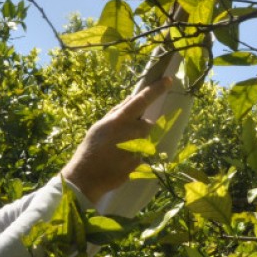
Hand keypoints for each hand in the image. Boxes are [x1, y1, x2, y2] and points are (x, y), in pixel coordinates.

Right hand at [60, 77, 171, 204]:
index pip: (143, 99)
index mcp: (121, 119)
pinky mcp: (141, 162)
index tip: (169, 80)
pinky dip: (133, 156)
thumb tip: (131, 98)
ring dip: (137, 143)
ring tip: (118, 151)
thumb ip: (117, 111)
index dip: (157, 89)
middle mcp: (133, 131)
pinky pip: (142, 155)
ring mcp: (139, 148)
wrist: (87, 176)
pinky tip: (120, 161)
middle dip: (139, 128)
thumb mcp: (100, 125)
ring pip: (145, 140)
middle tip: (121, 137)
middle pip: (147, 125)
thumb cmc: (91, 148)